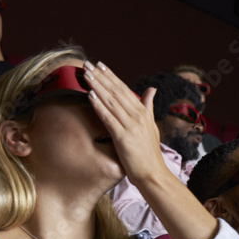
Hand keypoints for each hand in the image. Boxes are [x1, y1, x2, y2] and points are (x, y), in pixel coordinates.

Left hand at [82, 61, 166, 185]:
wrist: (153, 173)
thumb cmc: (150, 153)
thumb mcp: (151, 126)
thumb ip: (148, 106)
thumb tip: (152, 89)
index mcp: (142, 112)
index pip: (124, 89)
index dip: (111, 76)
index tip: (100, 65)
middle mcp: (137, 116)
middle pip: (116, 92)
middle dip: (101, 77)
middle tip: (87, 64)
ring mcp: (130, 126)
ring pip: (111, 101)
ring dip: (97, 86)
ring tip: (86, 74)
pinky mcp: (123, 137)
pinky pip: (108, 118)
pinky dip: (99, 105)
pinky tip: (90, 95)